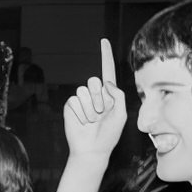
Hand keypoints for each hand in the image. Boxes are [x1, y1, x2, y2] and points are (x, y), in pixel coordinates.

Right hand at [63, 39, 127, 161]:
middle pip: (94, 81)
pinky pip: (74, 101)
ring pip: (83, 91)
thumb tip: (104, 83)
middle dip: (98, 99)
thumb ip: (118, 95)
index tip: (103, 41)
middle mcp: (94, 94)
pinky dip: (80, 114)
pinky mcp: (70, 106)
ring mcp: (82, 100)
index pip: (107, 71)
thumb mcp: (121, 114)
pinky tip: (82, 123)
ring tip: (92, 121)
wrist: (92, 150)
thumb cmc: (109, 135)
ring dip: (90, 109)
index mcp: (108, 94)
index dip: (105, 56)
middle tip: (100, 115)